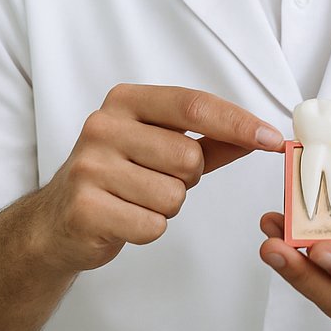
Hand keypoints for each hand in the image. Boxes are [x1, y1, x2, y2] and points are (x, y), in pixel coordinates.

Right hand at [32, 84, 282, 273]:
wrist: (56, 222)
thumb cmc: (119, 177)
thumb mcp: (163, 147)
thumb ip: (213, 139)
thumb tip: (263, 135)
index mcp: (125, 101)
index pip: (194, 105)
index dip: (238, 123)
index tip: (273, 139)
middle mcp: (103, 126)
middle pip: (188, 156)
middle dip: (187, 178)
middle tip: (157, 181)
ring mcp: (89, 167)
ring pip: (173, 194)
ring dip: (166, 206)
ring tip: (136, 200)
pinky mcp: (85, 208)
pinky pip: (152, 224)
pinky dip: (148, 229)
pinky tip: (123, 220)